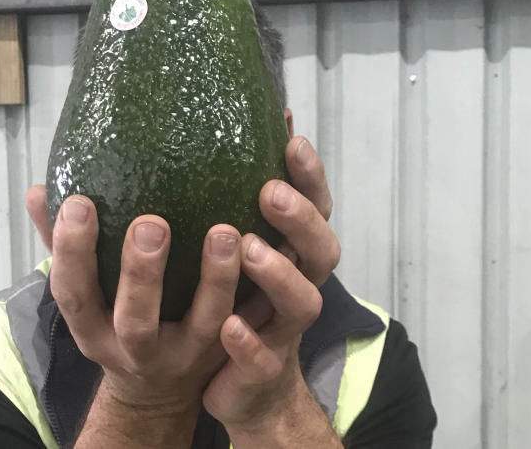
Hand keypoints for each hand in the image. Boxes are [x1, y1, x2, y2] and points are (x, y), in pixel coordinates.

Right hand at [50, 195, 241, 446]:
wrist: (158, 392)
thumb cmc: (116, 321)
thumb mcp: (84, 294)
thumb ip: (63, 246)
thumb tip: (38, 190)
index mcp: (94, 328)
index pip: (74, 292)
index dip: (72, 252)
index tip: (79, 203)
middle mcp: (137, 349)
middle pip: (135, 320)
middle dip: (141, 274)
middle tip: (151, 223)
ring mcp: (187, 354)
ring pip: (204, 324)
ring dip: (216, 279)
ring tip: (225, 232)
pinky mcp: (227, 351)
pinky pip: (248, 327)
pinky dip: (258, 292)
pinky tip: (268, 246)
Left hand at [203, 136, 342, 446]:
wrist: (246, 392)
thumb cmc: (239, 307)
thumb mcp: (237, 254)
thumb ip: (231, 207)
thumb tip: (210, 138)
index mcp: (293, 256)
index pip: (315, 209)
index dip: (310, 177)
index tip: (292, 140)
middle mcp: (297, 289)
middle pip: (321, 251)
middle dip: (301, 219)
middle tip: (270, 191)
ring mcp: (283, 332)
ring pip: (302, 303)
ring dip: (279, 274)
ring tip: (249, 248)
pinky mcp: (261, 372)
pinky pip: (262, 359)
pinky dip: (248, 341)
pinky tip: (228, 325)